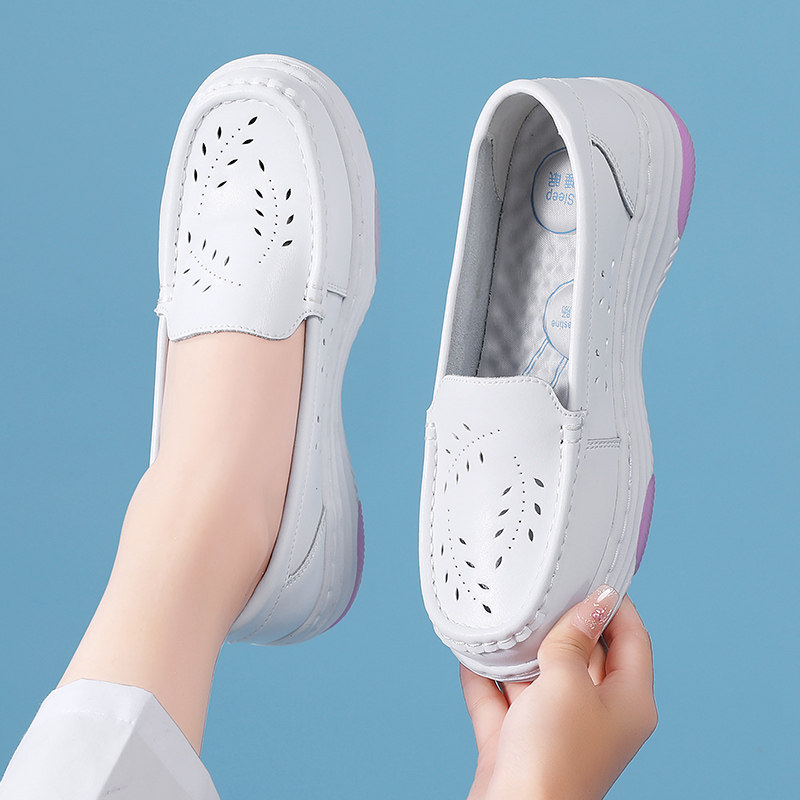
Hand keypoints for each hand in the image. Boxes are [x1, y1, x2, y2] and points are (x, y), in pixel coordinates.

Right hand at [461, 589, 656, 799]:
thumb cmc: (554, 756)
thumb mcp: (568, 682)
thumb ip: (576, 637)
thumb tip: (598, 599)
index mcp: (628, 703)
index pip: (632, 639)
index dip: (615, 604)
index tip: (593, 571)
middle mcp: (595, 715)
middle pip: (583, 654)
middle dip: (560, 622)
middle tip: (540, 586)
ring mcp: (555, 729)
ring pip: (539, 676)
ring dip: (518, 651)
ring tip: (501, 614)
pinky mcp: (519, 742)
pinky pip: (502, 699)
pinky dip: (487, 678)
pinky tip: (470, 653)